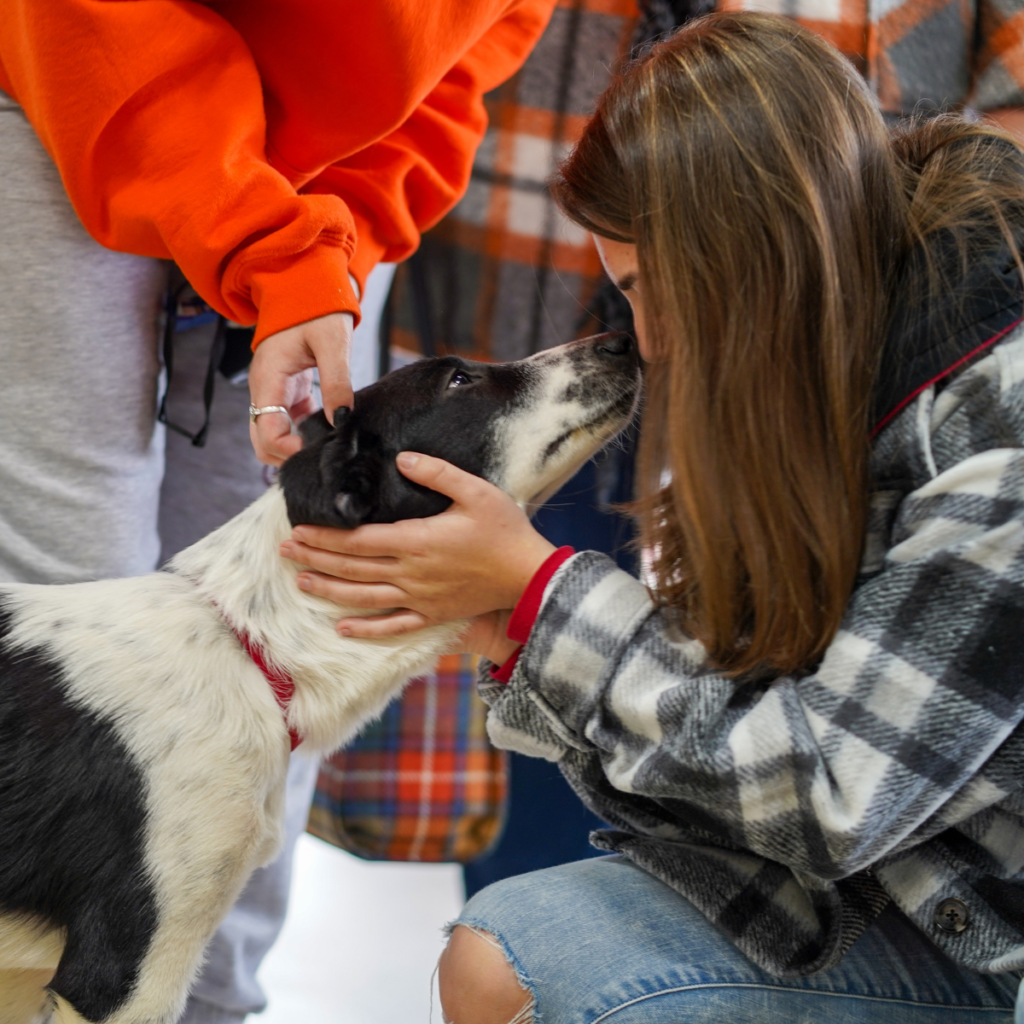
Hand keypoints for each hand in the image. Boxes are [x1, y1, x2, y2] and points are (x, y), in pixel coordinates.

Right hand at [248, 312, 353, 464]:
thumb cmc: (316, 307)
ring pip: (272, 435)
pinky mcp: (286, 391)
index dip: (288, 450)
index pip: (266, 430)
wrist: (304, 285)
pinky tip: (328, 433)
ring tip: (326, 449)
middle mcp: (264, 388)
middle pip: (262, 441)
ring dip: (294, 447)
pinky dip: (303, 434)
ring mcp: (273, 391)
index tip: (316, 453)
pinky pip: (288, 423)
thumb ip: (336, 381)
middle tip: (322, 459)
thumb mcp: (332, 342)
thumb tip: (340, 419)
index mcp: (268, 378)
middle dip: (287, 457)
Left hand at [278, 452, 555, 636]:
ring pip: (364, 597)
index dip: (326, 537)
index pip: (358, 540)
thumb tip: (401, 459)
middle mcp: (411, 572)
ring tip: (301, 583)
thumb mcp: (475, 491)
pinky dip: (366, 629)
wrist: (530, 575)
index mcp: (416, 541)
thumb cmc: (505, 530)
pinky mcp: (432, 615)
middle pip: (353, 567)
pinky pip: (393, 626)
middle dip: (316, 558)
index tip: (298, 531)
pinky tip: (342, 629)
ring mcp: (420, 598)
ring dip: (330, 590)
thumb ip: (437, 473)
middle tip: (284, 553)